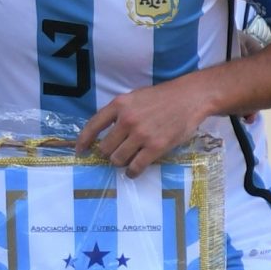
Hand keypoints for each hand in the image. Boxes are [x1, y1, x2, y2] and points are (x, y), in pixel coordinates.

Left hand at [74, 75, 216, 175]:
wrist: (190, 98)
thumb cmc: (162, 97)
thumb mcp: (134, 97)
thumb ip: (119, 112)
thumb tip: (103, 131)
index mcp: (119, 105)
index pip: (93, 126)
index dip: (83, 141)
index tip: (80, 151)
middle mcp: (127, 120)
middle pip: (105, 148)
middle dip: (107, 154)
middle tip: (115, 154)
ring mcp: (141, 134)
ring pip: (117, 159)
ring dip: (120, 163)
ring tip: (126, 161)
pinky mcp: (156, 146)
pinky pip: (136, 166)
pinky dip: (132, 172)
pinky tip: (133, 171)